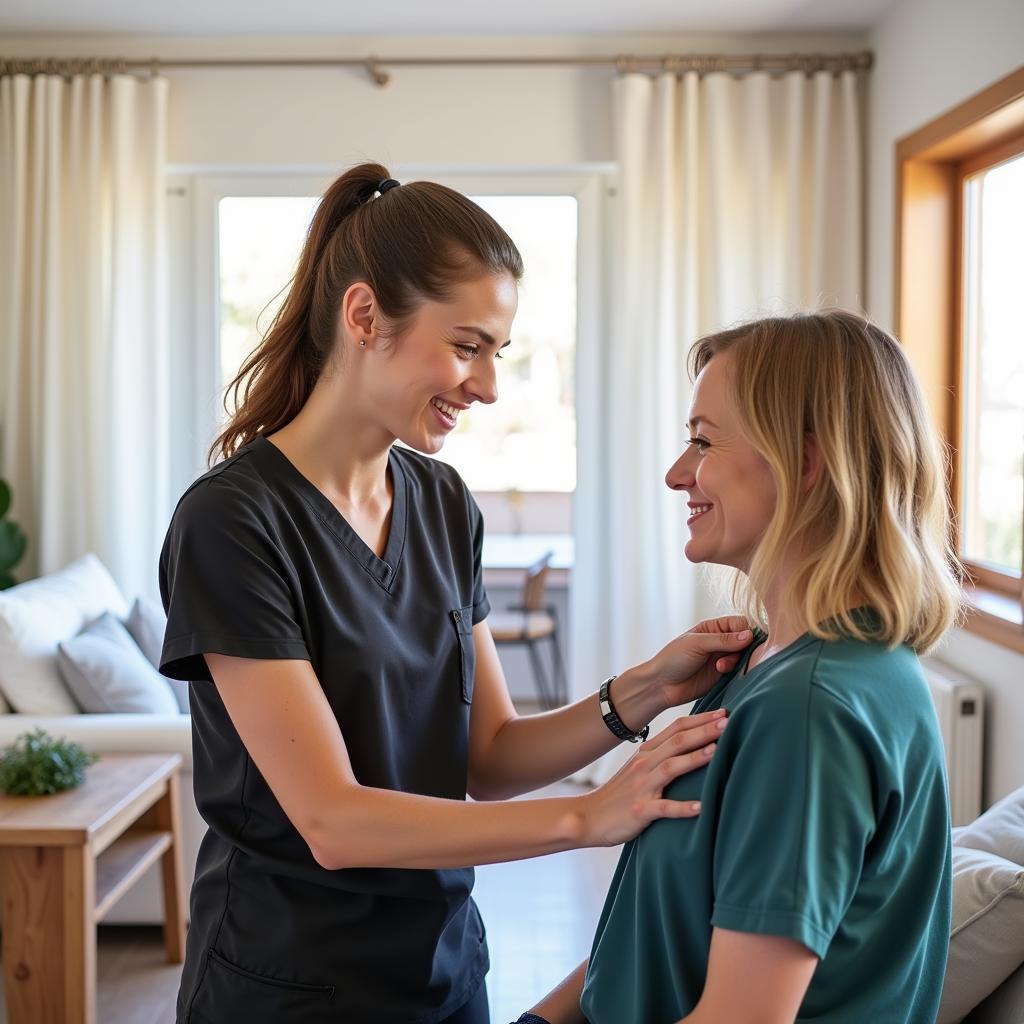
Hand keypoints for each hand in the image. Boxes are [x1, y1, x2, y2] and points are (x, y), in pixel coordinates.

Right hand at [578, 710, 728, 846]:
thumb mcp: (640, 767)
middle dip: (704, 731)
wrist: (591, 816)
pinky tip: (700, 807)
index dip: (700, 719)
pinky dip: (682, 807)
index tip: (724, 713)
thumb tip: (692, 742)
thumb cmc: (621, 793)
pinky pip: (663, 808)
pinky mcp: (640, 811)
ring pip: (670, 768)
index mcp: (646, 752)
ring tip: (717, 751)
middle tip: (729, 722)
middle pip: (677, 742)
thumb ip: (662, 754)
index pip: (676, 728)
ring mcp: (642, 787)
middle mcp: (644, 764)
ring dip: (694, 759)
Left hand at [644, 616, 752, 709]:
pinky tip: (722, 673)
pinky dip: (736, 672)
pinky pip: (739, 671)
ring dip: (735, 661)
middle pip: (745, 641)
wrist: (662, 684)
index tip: (744, 642)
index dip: (745, 631)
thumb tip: (749, 635)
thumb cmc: (673, 658)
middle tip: (728, 657)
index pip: (739, 623)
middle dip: (742, 649)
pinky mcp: (723, 675)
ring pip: (743, 656)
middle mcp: (719, 642)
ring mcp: (722, 658)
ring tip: (720, 667)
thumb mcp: (697, 644)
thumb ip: (723, 640)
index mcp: (712, 628)